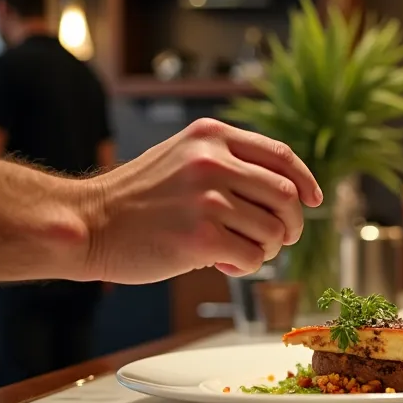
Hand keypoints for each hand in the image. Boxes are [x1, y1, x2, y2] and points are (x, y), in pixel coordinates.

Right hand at [84, 119, 321, 283]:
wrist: (89, 223)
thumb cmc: (137, 199)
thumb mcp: (182, 158)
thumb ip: (228, 164)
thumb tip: (286, 194)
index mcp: (212, 136)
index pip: (281, 155)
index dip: (305, 182)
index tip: (313, 201)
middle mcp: (213, 161)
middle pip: (286, 196)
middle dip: (291, 224)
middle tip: (279, 239)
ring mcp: (208, 198)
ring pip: (273, 231)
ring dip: (267, 250)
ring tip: (239, 250)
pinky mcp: (201, 237)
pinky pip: (252, 257)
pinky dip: (245, 266)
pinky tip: (221, 262)